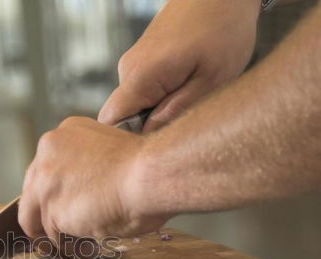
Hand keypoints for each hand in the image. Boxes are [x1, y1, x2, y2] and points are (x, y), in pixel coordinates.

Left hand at [18, 117, 167, 247]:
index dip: (55, 192)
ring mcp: (44, 182)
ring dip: (57, 233)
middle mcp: (47, 153)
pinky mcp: (50, 209)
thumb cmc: (145, 167)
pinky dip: (67, 245)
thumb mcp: (109, 154)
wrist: (151, 174)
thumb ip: (87, 168)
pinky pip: (52, 236)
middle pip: (33, 192)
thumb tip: (83, 195)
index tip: (68, 205)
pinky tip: (86, 246)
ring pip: (36, 217)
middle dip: (47, 213)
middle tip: (65, 230)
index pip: (45, 169)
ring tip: (80, 243)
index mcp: (65, 134)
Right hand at [98, 0, 259, 130]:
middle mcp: (128, 70)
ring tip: (190, 105)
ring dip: (157, 113)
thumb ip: (177, 112)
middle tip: (180, 133)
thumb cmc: (223, 29)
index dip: (126, 144)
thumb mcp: (211, 79)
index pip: (111, 124)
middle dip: (146, 131)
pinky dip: (161, 99)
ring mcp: (132, 64)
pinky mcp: (141, 61)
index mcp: (140, 77)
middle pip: (122, 118)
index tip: (152, 153)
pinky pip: (142, 92)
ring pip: (134, 106)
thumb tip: (150, 138)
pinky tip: (187, 89)